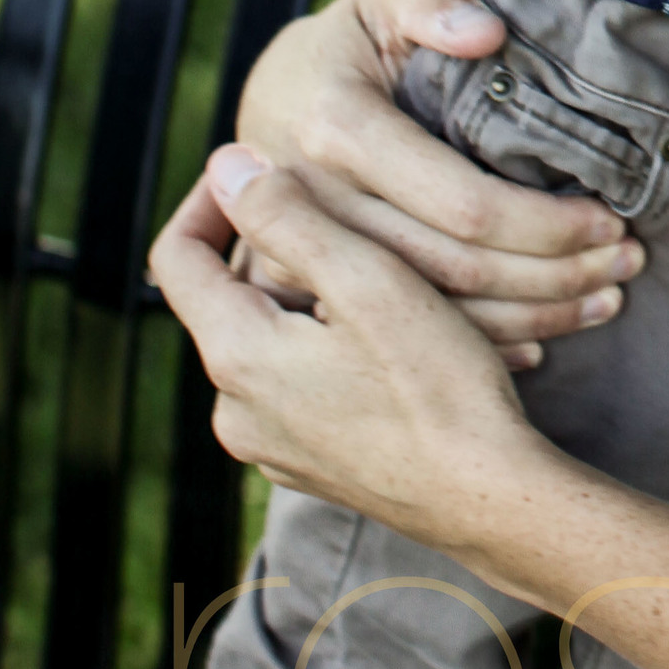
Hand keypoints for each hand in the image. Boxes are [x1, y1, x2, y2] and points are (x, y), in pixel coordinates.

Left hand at [153, 153, 548, 569]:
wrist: (490, 504)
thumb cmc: (440, 389)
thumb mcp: (369, 281)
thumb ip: (290, 217)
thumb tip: (227, 164)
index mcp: (237, 357)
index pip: (178, 257)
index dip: (211, 197)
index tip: (264, 165)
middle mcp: (237, 411)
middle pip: (231, 298)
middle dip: (283, 251)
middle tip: (356, 219)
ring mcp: (274, 447)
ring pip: (274, 342)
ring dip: (320, 300)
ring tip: (399, 279)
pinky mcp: (313, 467)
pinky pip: (306, 388)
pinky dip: (340, 351)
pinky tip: (407, 340)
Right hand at [234, 0, 642, 364]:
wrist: (273, 97)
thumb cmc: (350, 42)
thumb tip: (485, 32)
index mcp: (337, 129)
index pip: (464, 203)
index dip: (547, 222)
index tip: (612, 219)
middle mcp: (315, 205)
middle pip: (456, 270)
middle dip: (555, 274)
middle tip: (628, 264)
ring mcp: (307, 259)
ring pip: (437, 316)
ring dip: (535, 315)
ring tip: (608, 299)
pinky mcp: (316, 293)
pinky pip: (405, 338)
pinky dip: (482, 345)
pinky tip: (542, 338)